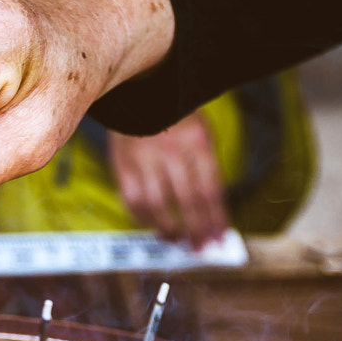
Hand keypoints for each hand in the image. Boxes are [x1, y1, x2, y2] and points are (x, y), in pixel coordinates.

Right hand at [108, 111, 225, 249]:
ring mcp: (144, 159)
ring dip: (169, 228)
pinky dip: (144, 218)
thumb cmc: (177, 119)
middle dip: (196, 229)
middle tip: (200, 248)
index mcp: (197, 142)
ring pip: (158, 205)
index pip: (210, 189)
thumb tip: (213, 214)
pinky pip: (133, 200)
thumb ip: (207, 170)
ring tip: (178, 240)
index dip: (216, 218)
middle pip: (187, 201)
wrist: (140, 91)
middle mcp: (172, 151)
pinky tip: (154, 226)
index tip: (219, 239)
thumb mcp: (201, 135)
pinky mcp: (122, 164)